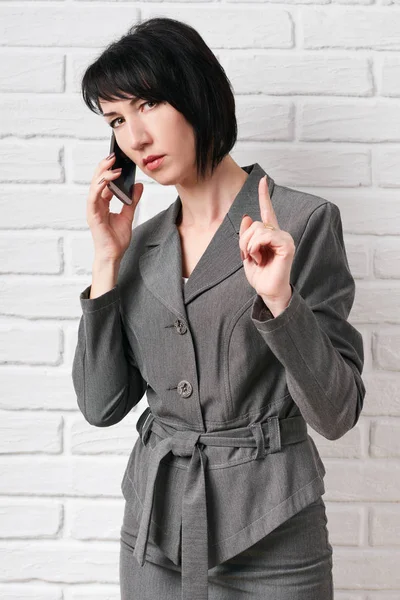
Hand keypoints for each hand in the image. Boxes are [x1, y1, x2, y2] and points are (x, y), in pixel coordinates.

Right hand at [86, 153, 143, 262]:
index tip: (119, 160)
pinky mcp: (92, 215)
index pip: (104, 182)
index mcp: (103, 203)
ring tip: (113, 165)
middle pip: (97, 180)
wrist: (113, 255)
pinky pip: (93, 198)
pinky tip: (106, 180)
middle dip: (104, 167)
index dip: (110, 170)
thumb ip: (132, 200)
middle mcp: (96, 204)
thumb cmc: (117, 239)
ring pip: (94, 186)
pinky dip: (99, 188)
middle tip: (114, 156)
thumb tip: (138, 185)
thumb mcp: (128, 215)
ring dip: (103, 174)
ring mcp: (93, 209)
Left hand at [239, 175, 294, 315]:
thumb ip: (246, 236)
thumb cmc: (260, 276)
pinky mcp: (287, 246)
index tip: (262, 179)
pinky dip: (256, 247)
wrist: (268, 292)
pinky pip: (265, 236)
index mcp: (270, 235)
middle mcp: (280, 233)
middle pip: (254, 224)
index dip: (264, 195)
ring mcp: (285, 238)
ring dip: (249, 246)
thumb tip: (247, 216)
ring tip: (256, 259)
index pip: (267, 211)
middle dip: (244, 240)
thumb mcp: (247, 254)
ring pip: (258, 229)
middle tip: (248, 256)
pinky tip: (260, 259)